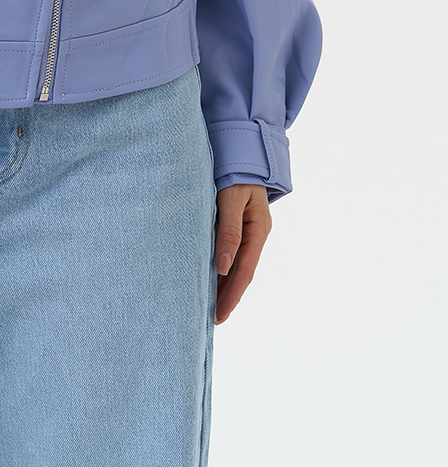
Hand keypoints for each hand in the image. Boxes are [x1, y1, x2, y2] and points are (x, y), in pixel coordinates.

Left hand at [213, 183, 271, 323]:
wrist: (238, 146)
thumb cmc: (235, 170)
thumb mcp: (232, 199)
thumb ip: (228, 231)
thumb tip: (224, 267)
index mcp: (259, 230)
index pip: (245, 271)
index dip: (232, 296)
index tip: (219, 316)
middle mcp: (255, 233)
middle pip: (241, 272)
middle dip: (228, 296)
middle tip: (211, 319)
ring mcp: (247, 229)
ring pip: (235, 264)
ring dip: (224, 284)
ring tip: (208, 305)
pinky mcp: (236, 223)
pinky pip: (229, 251)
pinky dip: (220, 267)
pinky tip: (210, 275)